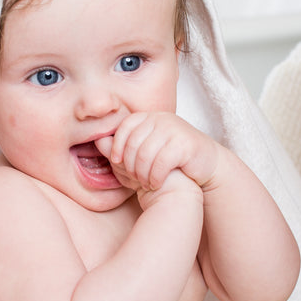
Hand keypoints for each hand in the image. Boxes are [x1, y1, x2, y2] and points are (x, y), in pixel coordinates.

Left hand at [96, 112, 222, 192]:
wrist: (203, 166)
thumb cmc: (168, 161)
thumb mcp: (140, 154)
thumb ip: (120, 148)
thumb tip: (98, 141)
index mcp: (148, 117)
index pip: (124, 128)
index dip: (116, 147)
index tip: (116, 163)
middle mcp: (160, 119)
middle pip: (133, 144)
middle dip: (130, 166)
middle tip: (136, 179)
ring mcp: (174, 129)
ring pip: (145, 155)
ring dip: (143, 174)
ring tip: (146, 183)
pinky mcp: (186, 143)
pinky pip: (161, 162)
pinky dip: (155, 177)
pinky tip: (156, 183)